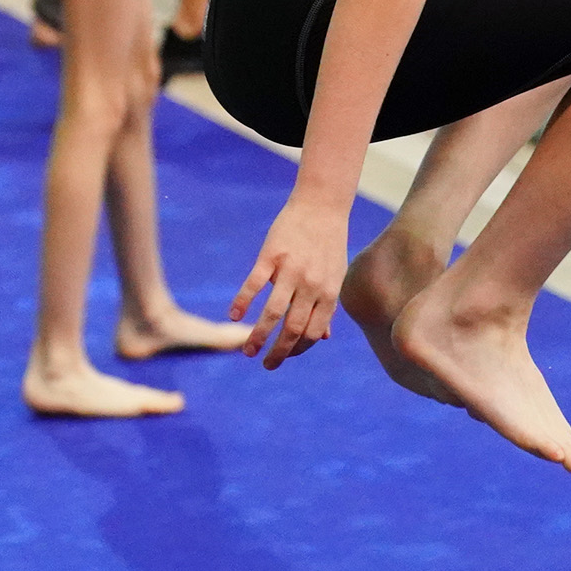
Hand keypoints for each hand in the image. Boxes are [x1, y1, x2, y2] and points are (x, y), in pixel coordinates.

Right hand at [229, 196, 348, 367]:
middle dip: (279, 353)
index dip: (298, 349)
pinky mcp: (271, 255)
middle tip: (266, 365)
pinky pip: (254, 284)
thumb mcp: (336, 275)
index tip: (285, 355)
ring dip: (258, 336)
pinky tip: (234, 316)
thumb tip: (324, 338)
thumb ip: (328, 306)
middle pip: (293, 329)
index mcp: (328, 293)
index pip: (313, 333)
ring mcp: (291, 271)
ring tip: (248, 351)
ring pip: (273, 313)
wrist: (321, 205)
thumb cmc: (329, 243)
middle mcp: (312, 285)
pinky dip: (242, 302)